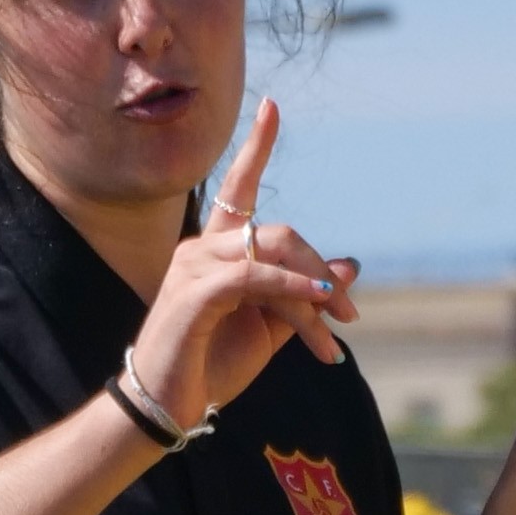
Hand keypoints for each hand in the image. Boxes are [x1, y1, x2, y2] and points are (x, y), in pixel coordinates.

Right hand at [125, 100, 362, 428]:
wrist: (167, 407)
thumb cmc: (210, 367)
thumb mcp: (268, 331)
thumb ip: (303, 297)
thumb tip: (348, 267)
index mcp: (215, 252)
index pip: (238, 190)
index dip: (256, 147)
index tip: (272, 107)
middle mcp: (200, 249)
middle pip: (279, 231)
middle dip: (321, 272)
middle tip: (348, 317)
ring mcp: (193, 267)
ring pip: (273, 254)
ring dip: (313, 296)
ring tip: (335, 336)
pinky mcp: (195, 292)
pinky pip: (256, 277)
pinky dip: (292, 290)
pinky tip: (318, 306)